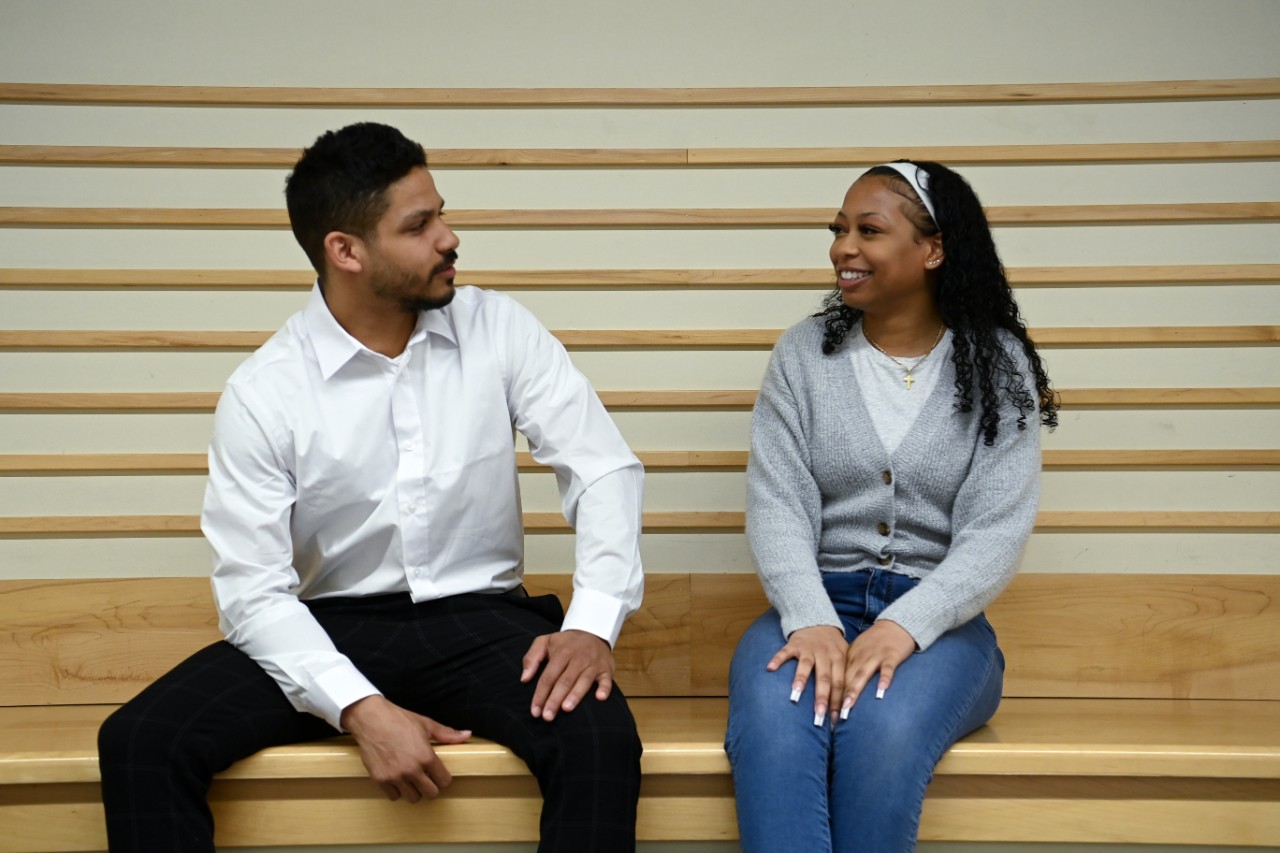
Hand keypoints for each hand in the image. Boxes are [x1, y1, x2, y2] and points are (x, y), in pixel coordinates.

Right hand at [340, 695, 471, 802]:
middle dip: (431, 787)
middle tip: (427, 779)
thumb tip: (467, 735)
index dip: (444, 778)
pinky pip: (393, 796)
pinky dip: (397, 791)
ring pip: (413, 798)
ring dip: (415, 791)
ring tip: (413, 781)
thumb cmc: (399, 720)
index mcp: (426, 756)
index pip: (444, 781)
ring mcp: (395, 776)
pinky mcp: (380, 779)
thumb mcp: (426, 724)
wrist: (370, 719)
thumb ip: (447, 734)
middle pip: (430, 794)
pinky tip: (398, 780)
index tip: (440, 775)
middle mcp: (411, 770)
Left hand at [521, 629, 614, 720]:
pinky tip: (600, 698)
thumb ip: (531, 658)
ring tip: (566, 709)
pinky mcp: (606, 668)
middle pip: (565, 681)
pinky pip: (607, 679)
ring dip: (575, 695)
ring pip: (584, 681)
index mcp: (561, 652)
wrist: (592, 632)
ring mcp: (593, 663)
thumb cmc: (565, 643)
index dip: (541, 694)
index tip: (535, 711)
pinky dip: (605, 688)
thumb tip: (524, 679)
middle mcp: (578, 658)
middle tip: (547, 717)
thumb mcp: (545, 641)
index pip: (548, 676)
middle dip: (555, 699)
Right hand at [766, 625, 847, 724]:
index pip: (840, 683)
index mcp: (839, 658)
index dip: (838, 701)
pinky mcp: (794, 643)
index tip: (835, 720)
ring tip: (796, 696)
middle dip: (822, 697)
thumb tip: (846, 706)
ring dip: (801, 680)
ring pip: (805, 665)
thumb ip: (844, 675)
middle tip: (819, 715)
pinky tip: (770, 669)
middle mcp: (824, 653)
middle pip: (824, 678)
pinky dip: (777, 659)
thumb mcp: (844, 655)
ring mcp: (808, 648)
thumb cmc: (832, 645)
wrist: (817, 619)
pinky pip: (784, 652)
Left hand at [838, 619, 916, 717]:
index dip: (830, 697)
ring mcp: (875, 656)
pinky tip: (881, 692)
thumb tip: (837, 693)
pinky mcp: (891, 655)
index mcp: (850, 657)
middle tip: (830, 718)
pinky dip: (884, 679)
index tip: (824, 715)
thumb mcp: (858, 653)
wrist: (895, 624)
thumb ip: (849, 670)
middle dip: (837, 699)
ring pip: (862, 674)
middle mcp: (860, 657)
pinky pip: (887, 668)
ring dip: (854, 690)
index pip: (836, 680)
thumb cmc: (875, 643)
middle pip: (846, 679)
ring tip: (846, 707)